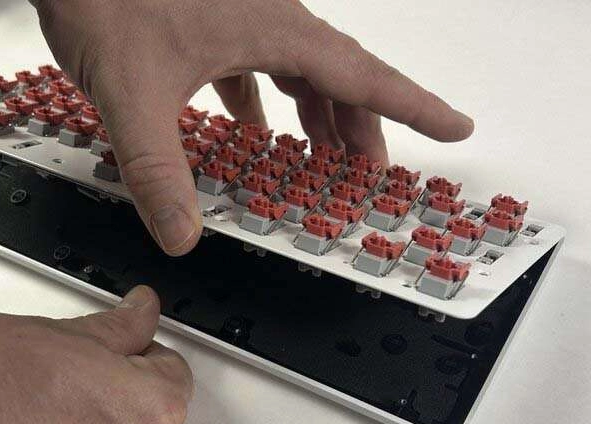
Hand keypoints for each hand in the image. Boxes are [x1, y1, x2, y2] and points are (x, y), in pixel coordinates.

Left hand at [30, 0, 473, 254]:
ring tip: (322, 159)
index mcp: (275, 30)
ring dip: (318, 116)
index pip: (365, 77)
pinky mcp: (212, 19)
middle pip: (340, 79)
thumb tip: (180, 234)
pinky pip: (257, 65)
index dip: (416, 107)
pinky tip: (248, 128)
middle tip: (370, 176)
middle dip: (362, 130)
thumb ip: (158, 169)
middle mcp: (269, 19)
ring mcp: (241, 16)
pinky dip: (265, 100)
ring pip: (301, 71)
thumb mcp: (133, 91)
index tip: (457, 127)